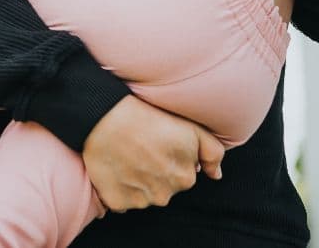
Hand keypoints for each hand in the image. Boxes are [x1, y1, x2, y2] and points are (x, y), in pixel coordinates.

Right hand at [83, 96, 224, 212]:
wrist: (103, 115)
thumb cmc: (146, 116)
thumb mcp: (190, 128)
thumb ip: (212, 152)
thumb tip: (216, 175)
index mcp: (185, 178)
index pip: (182, 175)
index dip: (169, 159)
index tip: (156, 144)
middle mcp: (165, 195)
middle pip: (163, 188)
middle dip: (155, 173)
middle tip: (140, 149)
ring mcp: (141, 200)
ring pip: (143, 196)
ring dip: (136, 182)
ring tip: (124, 156)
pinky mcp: (117, 202)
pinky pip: (121, 201)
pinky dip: (118, 189)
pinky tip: (114, 168)